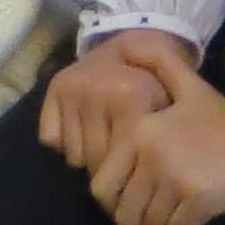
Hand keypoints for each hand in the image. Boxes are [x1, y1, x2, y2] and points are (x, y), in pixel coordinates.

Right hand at [38, 29, 188, 173]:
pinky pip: (52, 139)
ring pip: (74, 157)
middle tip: (120, 153)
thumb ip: (164, 138)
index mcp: (132, 96)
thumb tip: (145, 181)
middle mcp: (99, 90)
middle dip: (108, 167)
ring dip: (87, 156)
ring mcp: (74, 88)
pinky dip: (65, 141)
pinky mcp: (55, 88)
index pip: (121, 161)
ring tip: (104, 137)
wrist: (132, 44)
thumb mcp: (173, 106)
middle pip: (95, 163)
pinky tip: (82, 128)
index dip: (130, 172)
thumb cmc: (155, 84)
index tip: (138, 167)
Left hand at [86, 42, 224, 224]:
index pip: (102, 186)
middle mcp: (152, 154)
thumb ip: (158, 63)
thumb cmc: (220, 117)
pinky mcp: (197, 199)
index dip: (113, 203)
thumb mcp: (188, 85)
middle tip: (149, 220)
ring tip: (167, 223)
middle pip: (123, 212)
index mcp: (141, 131)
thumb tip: (130, 44)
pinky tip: (189, 223)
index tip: (130, 203)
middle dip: (134, 222)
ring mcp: (174, 178)